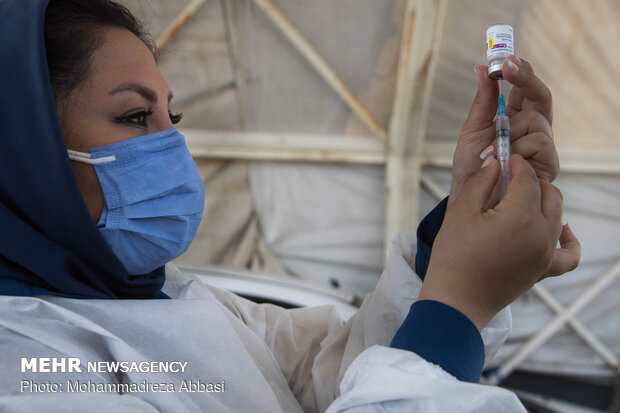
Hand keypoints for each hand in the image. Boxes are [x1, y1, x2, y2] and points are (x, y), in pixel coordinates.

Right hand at [419, 155, 580, 329]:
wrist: (456, 300)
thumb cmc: (453, 256)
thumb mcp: (461, 211)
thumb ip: (481, 182)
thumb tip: (495, 163)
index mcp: (520, 216)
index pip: (527, 178)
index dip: (517, 164)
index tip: (506, 157)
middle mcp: (541, 233)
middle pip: (549, 194)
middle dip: (531, 181)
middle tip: (509, 178)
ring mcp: (546, 254)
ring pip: (558, 216)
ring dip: (544, 202)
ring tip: (521, 200)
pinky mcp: (544, 270)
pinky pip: (569, 254)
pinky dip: (570, 240)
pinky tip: (561, 231)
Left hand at [450, 55, 557, 210]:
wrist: (470, 200)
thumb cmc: (472, 168)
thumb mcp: (473, 130)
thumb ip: (483, 102)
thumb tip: (481, 69)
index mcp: (516, 119)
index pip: (526, 90)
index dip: (522, 72)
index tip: (508, 58)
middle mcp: (532, 130)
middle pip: (541, 97)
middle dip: (525, 79)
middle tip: (508, 67)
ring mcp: (541, 148)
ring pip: (537, 120)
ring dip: (510, 129)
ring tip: (491, 150)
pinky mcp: (547, 166)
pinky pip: (540, 142)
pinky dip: (518, 147)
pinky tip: (503, 161)